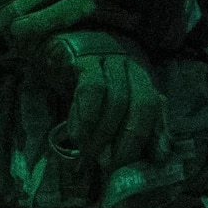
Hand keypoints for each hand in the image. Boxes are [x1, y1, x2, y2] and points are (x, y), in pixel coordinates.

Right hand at [40, 31, 166, 169]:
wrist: (50, 38)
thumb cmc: (81, 74)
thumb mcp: (109, 97)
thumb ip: (130, 121)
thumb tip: (156, 156)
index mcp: (140, 76)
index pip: (156, 107)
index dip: (157, 136)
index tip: (151, 163)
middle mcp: (130, 66)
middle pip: (141, 105)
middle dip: (129, 142)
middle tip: (112, 169)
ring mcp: (107, 59)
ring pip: (117, 101)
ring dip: (103, 136)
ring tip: (87, 160)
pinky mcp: (82, 57)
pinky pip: (91, 89)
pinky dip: (85, 117)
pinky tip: (75, 137)